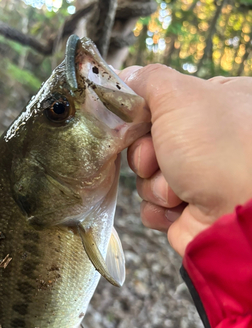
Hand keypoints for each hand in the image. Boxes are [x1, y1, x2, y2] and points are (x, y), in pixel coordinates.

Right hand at [118, 64, 251, 256]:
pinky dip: (159, 207)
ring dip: (154, 184)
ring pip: (148, 177)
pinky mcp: (188, 210)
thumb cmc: (217, 147)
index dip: (143, 114)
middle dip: (147, 154)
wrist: (238, 213)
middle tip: (158, 158)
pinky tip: (177, 207)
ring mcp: (200, 177)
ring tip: (177, 189)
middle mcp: (210, 141)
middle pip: (150, 142)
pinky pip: (153, 205)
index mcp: (217, 105)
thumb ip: (148, 80)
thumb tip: (127, 76)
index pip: (165, 103)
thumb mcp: (179, 95)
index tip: (135, 121)